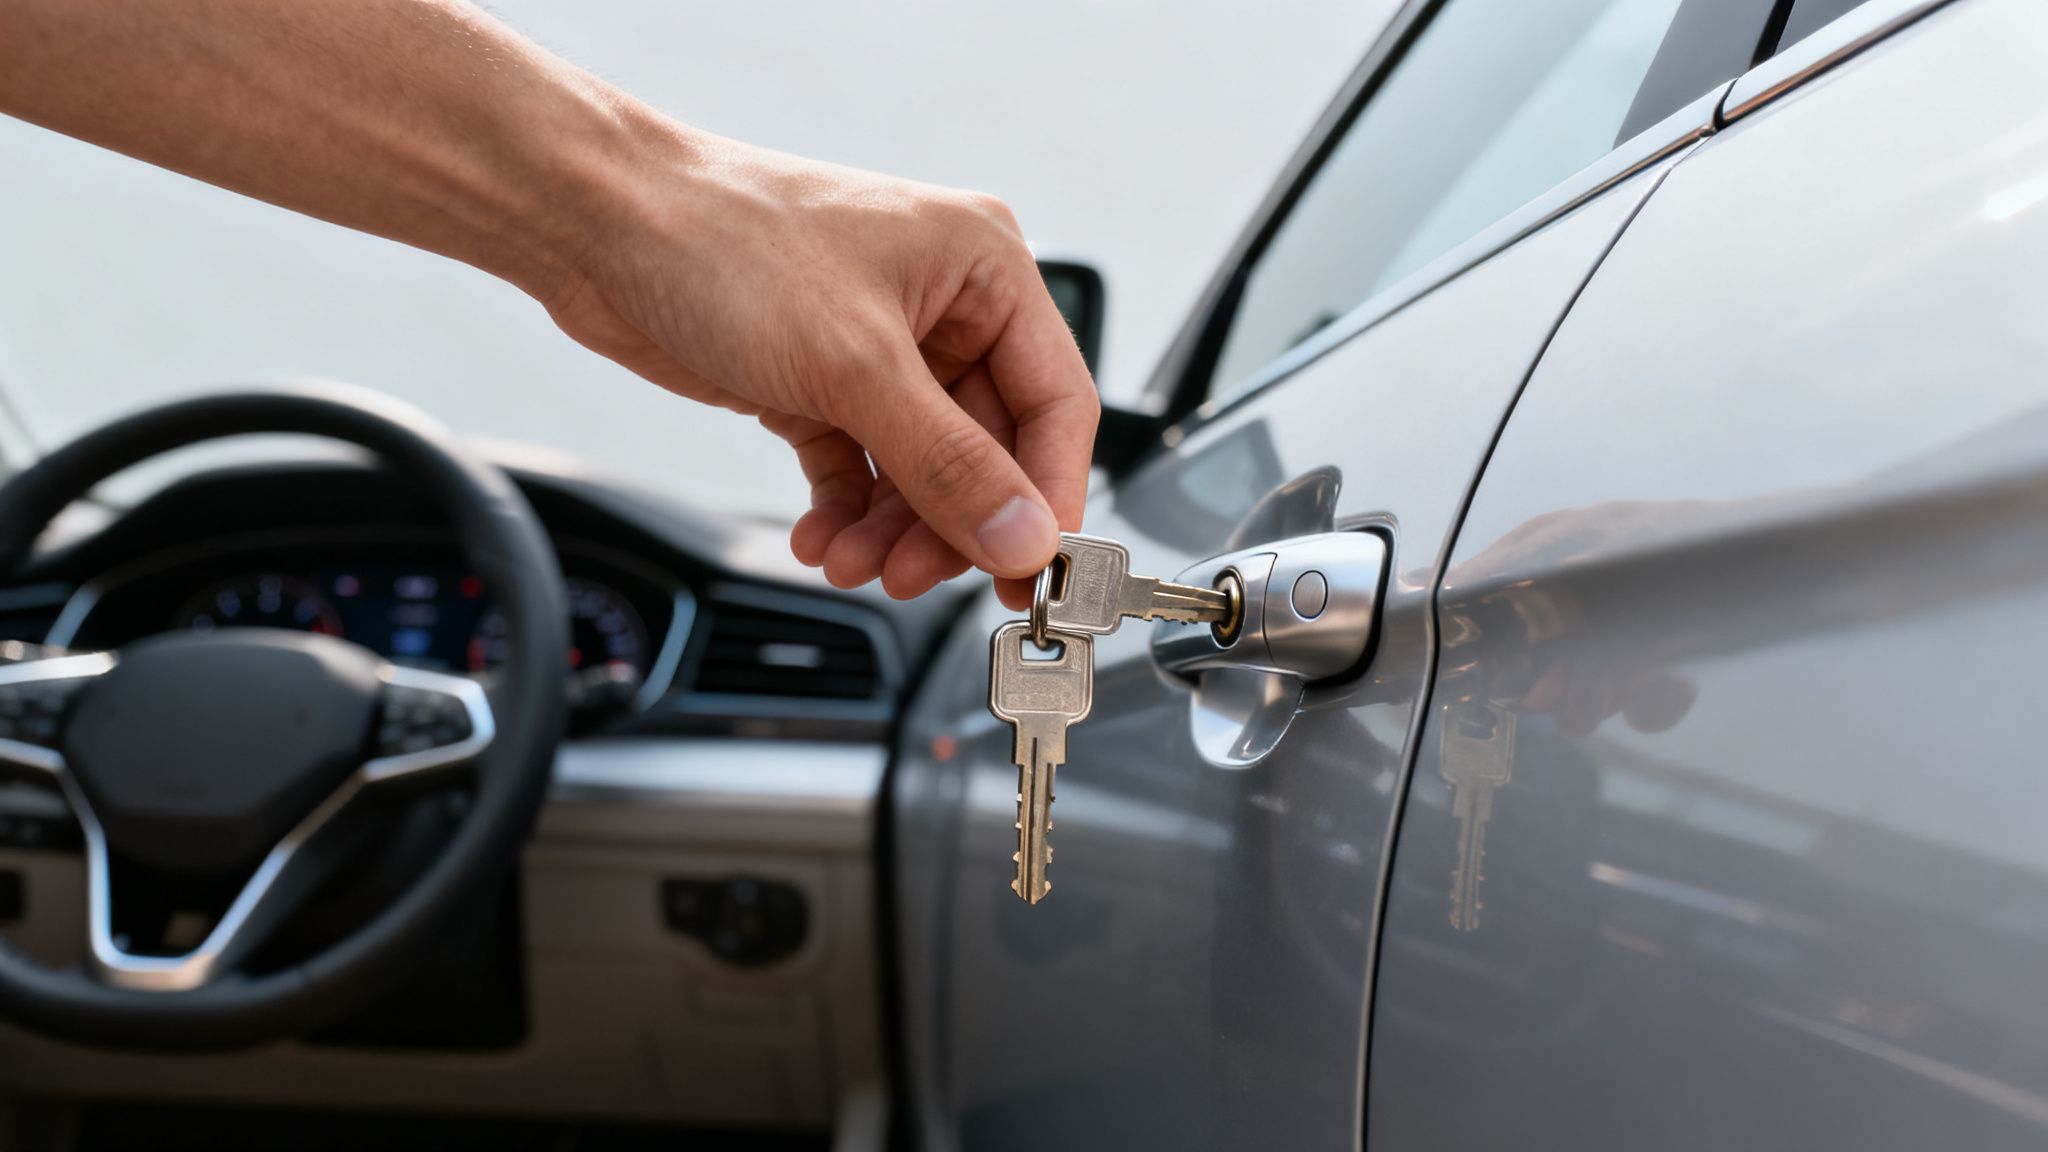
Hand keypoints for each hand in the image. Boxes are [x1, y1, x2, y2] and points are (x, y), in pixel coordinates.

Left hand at [541, 131, 1097, 606]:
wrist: (595, 224)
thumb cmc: (723, 241)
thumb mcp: (854, 365)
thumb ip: (948, 464)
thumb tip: (1023, 538)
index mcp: (984, 269)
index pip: (1055, 404)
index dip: (1047, 497)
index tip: (1030, 571)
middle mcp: (944, 306)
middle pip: (987, 450)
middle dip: (948, 522)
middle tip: (913, 576)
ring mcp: (882, 346)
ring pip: (920, 469)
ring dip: (890, 529)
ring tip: (850, 561)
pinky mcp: (823, 379)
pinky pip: (860, 467)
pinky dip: (844, 511)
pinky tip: (820, 540)